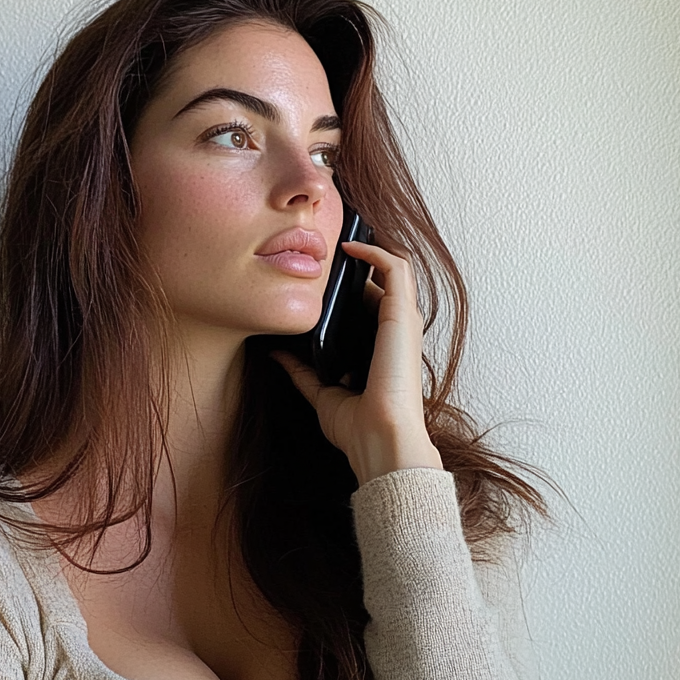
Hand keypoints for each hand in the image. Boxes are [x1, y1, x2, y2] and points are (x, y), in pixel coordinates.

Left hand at [270, 240, 442, 485]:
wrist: (380, 440)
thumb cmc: (359, 427)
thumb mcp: (322, 393)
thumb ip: (302, 372)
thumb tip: (275, 353)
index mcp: (384, 349)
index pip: (373, 305)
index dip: (352, 286)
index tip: (324, 274)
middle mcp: (397, 332)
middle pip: (383, 283)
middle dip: (359, 263)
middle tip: (328, 248)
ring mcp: (403, 322)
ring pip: (395, 269)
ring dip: (370, 250)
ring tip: (340, 239)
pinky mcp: (403, 316)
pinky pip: (397, 268)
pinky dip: (376, 252)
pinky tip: (349, 247)